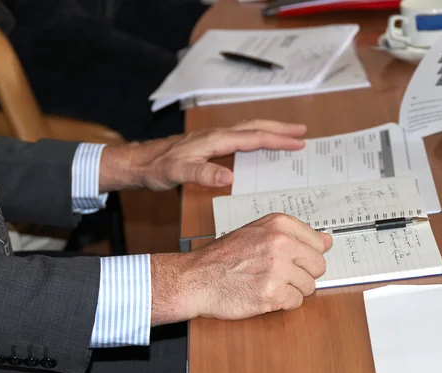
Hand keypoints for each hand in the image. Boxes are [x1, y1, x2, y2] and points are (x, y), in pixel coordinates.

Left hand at [99, 119, 305, 192]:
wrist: (138, 162)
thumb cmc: (156, 167)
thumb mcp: (177, 173)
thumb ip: (202, 173)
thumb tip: (229, 176)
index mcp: (215, 140)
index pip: (253, 138)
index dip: (277, 140)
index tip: (298, 143)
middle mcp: (217, 134)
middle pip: (255, 126)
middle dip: (280, 129)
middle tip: (302, 131)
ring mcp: (213, 137)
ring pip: (248, 128)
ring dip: (270, 129)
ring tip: (288, 133)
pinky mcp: (209, 143)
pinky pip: (240, 135)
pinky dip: (256, 136)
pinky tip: (258, 143)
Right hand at [150, 213, 332, 324]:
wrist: (197, 278)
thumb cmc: (224, 257)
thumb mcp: (257, 232)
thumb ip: (293, 234)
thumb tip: (327, 241)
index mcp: (278, 224)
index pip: (319, 242)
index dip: (306, 255)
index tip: (294, 259)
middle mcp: (280, 243)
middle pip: (318, 265)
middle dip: (302, 274)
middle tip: (279, 274)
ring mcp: (277, 268)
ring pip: (309, 286)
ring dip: (292, 290)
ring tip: (268, 284)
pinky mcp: (272, 293)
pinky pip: (296, 303)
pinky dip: (282, 303)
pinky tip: (264, 295)